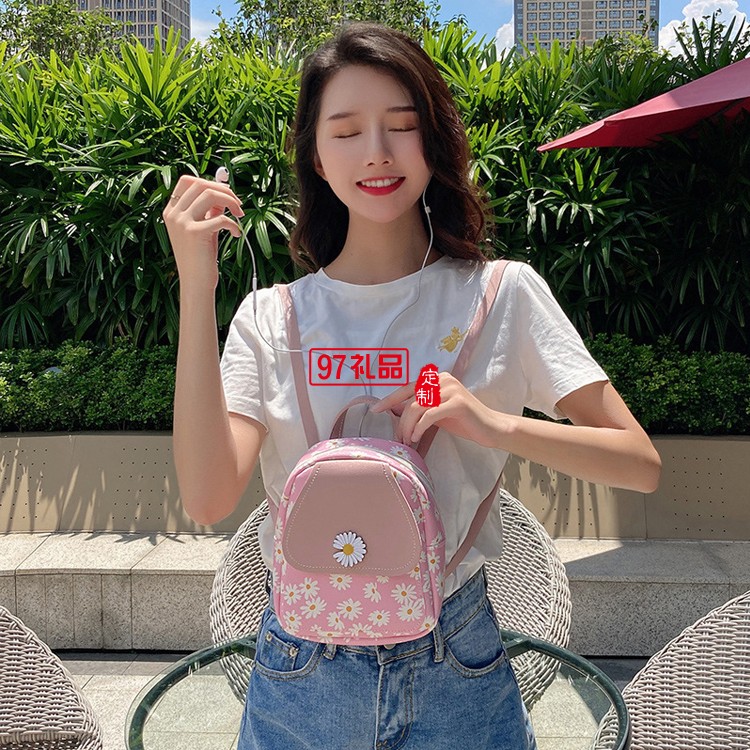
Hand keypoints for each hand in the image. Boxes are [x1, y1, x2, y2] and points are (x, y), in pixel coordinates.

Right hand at [161, 174, 243, 291]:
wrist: (196, 282)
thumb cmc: (201, 257)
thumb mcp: (203, 228)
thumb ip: (209, 211)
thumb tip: (223, 194)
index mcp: (172, 211)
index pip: (187, 181)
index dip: (210, 182)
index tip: (226, 194)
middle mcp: (174, 214)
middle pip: (200, 184)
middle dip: (224, 191)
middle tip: (238, 205)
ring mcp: (182, 222)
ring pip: (210, 194)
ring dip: (231, 202)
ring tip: (240, 215)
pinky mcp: (195, 232)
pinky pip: (221, 217)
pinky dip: (233, 223)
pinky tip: (236, 233)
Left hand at [371, 372, 501, 446]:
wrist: (490, 428)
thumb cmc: (463, 421)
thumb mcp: (436, 411)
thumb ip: (419, 408)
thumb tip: (393, 411)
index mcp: (436, 378)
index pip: (406, 388)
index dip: (389, 399)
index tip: (375, 410)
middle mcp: (442, 379)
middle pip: (410, 399)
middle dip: (401, 421)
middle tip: (399, 438)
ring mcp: (451, 389)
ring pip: (417, 407)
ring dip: (408, 426)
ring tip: (408, 440)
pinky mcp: (458, 403)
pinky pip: (430, 415)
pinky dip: (419, 428)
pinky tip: (417, 438)